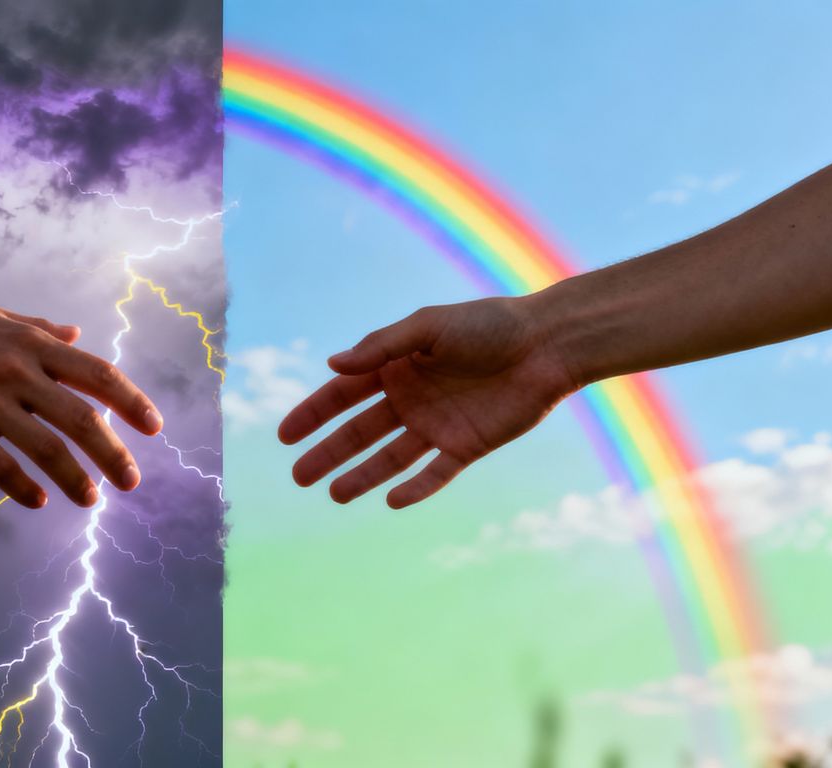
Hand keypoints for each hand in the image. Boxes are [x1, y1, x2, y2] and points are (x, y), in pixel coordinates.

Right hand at [0, 296, 162, 508]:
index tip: (153, 427)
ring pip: (46, 448)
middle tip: (130, 482)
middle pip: (81, 419)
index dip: (131, 402)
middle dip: (113, 454)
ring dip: (74, 480)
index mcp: (32, 344)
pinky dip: (24, 488)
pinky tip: (37, 501)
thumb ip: (39, 331)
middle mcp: (16, 371)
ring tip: (90, 500)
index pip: (97, 374)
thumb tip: (77, 334)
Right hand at [278, 298, 577, 508]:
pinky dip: (415, 488)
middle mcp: (411, 398)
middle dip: (328, 453)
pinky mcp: (466, 446)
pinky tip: (391, 501)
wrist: (546, 345)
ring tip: (334, 496)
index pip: (343, 394)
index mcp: (396, 366)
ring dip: (362, 476)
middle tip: (299, 476)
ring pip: (390, 458)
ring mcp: (437, 425)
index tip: (285, 436)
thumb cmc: (488, 325)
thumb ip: (382, 346)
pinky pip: (435, 473)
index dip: (313, 414)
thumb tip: (332, 366)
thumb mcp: (429, 326)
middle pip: (359, 432)